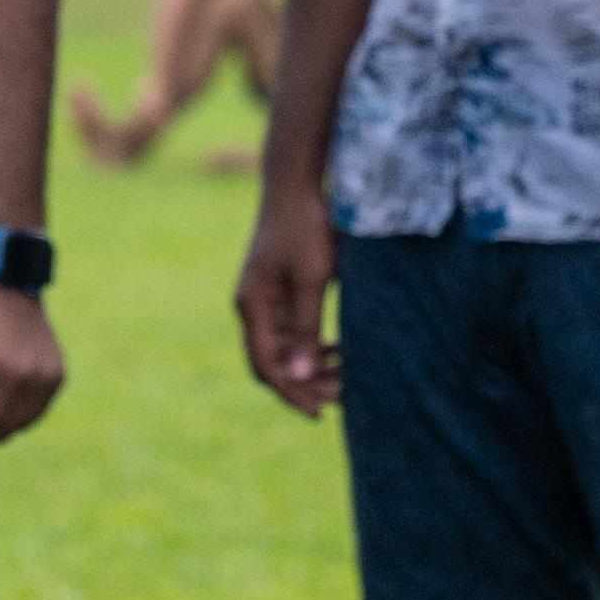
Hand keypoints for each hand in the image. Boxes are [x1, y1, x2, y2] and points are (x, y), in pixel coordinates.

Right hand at [237, 179, 339, 412]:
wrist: (295, 185)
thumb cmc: (304, 227)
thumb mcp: (311, 279)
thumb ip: (307, 328)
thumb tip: (302, 377)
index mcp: (253, 307)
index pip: (266, 366)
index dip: (291, 393)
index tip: (318, 414)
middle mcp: (253, 307)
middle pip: (274, 362)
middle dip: (306, 384)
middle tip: (343, 398)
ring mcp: (264, 299)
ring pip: (286, 348)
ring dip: (313, 366)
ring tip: (347, 379)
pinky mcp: (278, 290)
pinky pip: (293, 330)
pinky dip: (314, 345)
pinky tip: (340, 351)